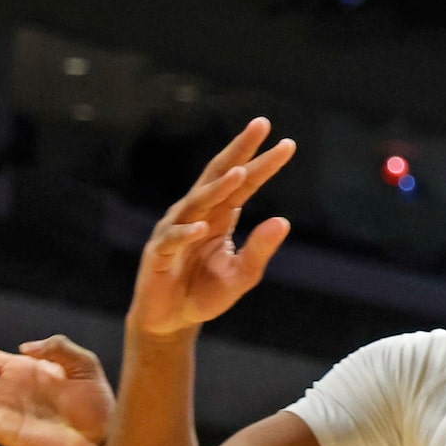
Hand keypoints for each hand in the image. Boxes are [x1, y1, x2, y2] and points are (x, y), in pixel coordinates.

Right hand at [128, 118, 296, 338]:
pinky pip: (173, 240)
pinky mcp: (158, 254)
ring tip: (240, 173)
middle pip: (219, 175)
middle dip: (240, 150)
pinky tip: (203, 228)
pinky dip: (187, 233)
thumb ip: (260, 249)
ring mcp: (176, 230)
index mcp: (221, 215)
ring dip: (218, 188)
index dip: (263, 163)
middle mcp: (198, 214)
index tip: (287, 143)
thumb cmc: (205, 293)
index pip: (245, 183)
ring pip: (197, 202)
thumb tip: (284, 221)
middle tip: (261, 125)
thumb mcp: (241, 275)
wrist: (170, 320)